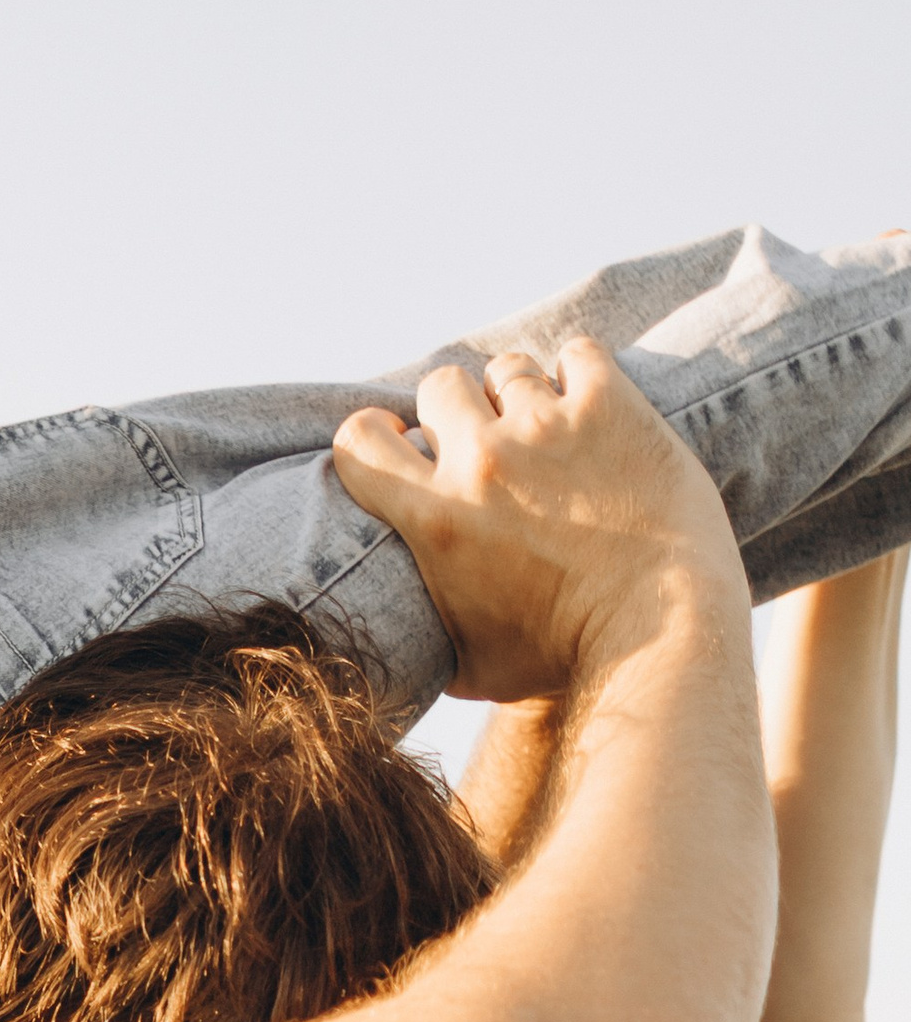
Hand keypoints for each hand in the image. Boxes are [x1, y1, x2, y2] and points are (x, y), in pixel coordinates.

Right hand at [331, 334, 744, 702]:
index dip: (378, 435)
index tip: (408, 447)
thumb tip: (394, 634)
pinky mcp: (609, 405)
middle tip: (489, 442)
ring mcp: (546, 425)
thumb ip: (425, 633)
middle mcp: (482, 460)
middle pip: (439, 386)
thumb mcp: (468, 667)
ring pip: (508, 368)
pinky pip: (577, 354)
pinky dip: (580, 376)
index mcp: (435, 518)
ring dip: (521, 395)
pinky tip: (591, 409)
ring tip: (548, 432)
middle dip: (459, 410)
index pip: (359, 440)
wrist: (662, 633)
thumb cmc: (563, 660)